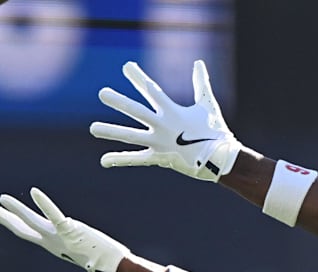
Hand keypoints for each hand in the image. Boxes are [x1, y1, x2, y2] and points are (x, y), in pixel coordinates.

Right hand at [0, 188, 129, 271]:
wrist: (109, 265)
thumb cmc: (99, 257)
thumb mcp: (78, 248)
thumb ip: (70, 240)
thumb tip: (71, 235)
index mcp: (52, 245)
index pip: (27, 233)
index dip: (13, 223)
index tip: (3, 215)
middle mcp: (51, 242)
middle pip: (22, 229)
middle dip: (5, 219)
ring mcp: (58, 236)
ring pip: (31, 221)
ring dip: (16, 209)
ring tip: (2, 199)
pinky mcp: (69, 230)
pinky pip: (54, 214)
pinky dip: (44, 203)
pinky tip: (35, 191)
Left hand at [90, 60, 242, 181]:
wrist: (221, 159)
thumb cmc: (216, 130)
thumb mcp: (207, 104)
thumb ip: (200, 83)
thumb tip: (199, 62)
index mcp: (173, 111)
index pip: (152, 90)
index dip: (138, 77)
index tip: (126, 66)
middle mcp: (163, 126)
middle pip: (136, 111)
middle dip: (119, 101)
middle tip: (102, 93)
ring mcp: (159, 143)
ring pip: (131, 136)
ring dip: (111, 132)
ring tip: (93, 129)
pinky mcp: (159, 157)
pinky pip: (137, 159)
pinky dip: (121, 160)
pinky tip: (104, 160)